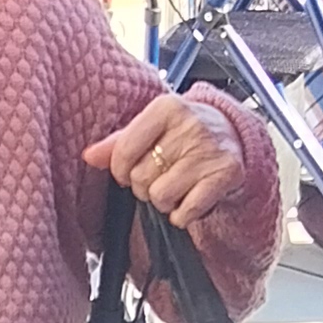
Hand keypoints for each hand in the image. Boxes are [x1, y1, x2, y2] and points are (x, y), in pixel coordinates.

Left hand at [87, 92, 248, 231]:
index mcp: (166, 108)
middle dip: (144, 186)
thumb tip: (89, 156)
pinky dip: (183, 215)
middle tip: (160, 177)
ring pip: (161, 197)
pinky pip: (187, 211)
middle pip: (141, 177)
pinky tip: (189, 199)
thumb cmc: (184, 132)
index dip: (120, 170)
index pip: (124, 151)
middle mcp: (190, 126)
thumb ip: (118, 143)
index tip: (130, 170)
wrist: (233, 135)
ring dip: (164, 202)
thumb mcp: (151, 128)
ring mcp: (209, 151)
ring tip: (176, 187)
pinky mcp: (226, 173)